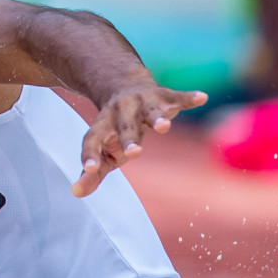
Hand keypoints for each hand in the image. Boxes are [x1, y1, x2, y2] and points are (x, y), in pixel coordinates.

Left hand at [72, 86, 207, 196]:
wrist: (121, 84)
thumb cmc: (114, 128)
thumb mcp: (103, 149)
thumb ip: (93, 172)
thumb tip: (76, 193)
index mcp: (103, 126)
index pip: (93, 140)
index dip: (90, 154)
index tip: (90, 169)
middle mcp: (120, 111)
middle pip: (124, 126)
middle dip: (129, 139)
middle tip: (135, 154)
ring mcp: (142, 101)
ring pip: (150, 110)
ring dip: (156, 118)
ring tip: (164, 127)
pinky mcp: (164, 95)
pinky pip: (178, 97)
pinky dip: (189, 98)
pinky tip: (201, 98)